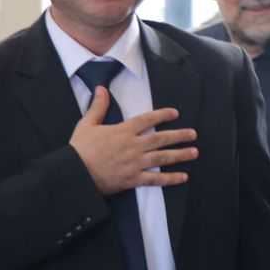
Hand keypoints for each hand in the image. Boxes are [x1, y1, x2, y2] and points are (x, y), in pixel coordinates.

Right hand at [70, 88, 197, 195]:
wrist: (75, 173)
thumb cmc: (79, 149)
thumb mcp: (87, 124)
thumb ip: (98, 106)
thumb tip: (101, 89)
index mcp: (123, 131)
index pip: (147, 120)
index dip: (162, 115)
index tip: (175, 113)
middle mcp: (133, 146)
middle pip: (161, 139)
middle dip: (179, 136)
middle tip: (193, 134)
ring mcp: (135, 163)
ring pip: (163, 158)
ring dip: (180, 154)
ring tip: (194, 152)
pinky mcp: (133, 179)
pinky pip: (156, 180)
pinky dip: (170, 179)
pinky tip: (183, 177)